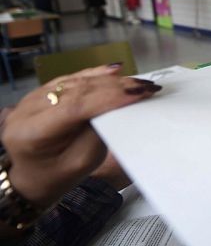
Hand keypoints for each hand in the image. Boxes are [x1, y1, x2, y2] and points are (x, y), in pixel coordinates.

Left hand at [1, 66, 160, 208]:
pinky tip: (116, 70)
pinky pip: (73, 79)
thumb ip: (96, 135)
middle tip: (147, 87)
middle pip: (78, 90)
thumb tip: (117, 107)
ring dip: (111, 80)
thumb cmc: (56, 175)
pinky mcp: (42, 92)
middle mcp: (28, 109)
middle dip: (116, 87)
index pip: (75, 107)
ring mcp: (33, 97)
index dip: (109, 98)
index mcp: (32, 132)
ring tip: (139, 82)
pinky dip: (96, 74)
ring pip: (78, 81)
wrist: (29, 175)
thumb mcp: (80, 164)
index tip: (139, 94)